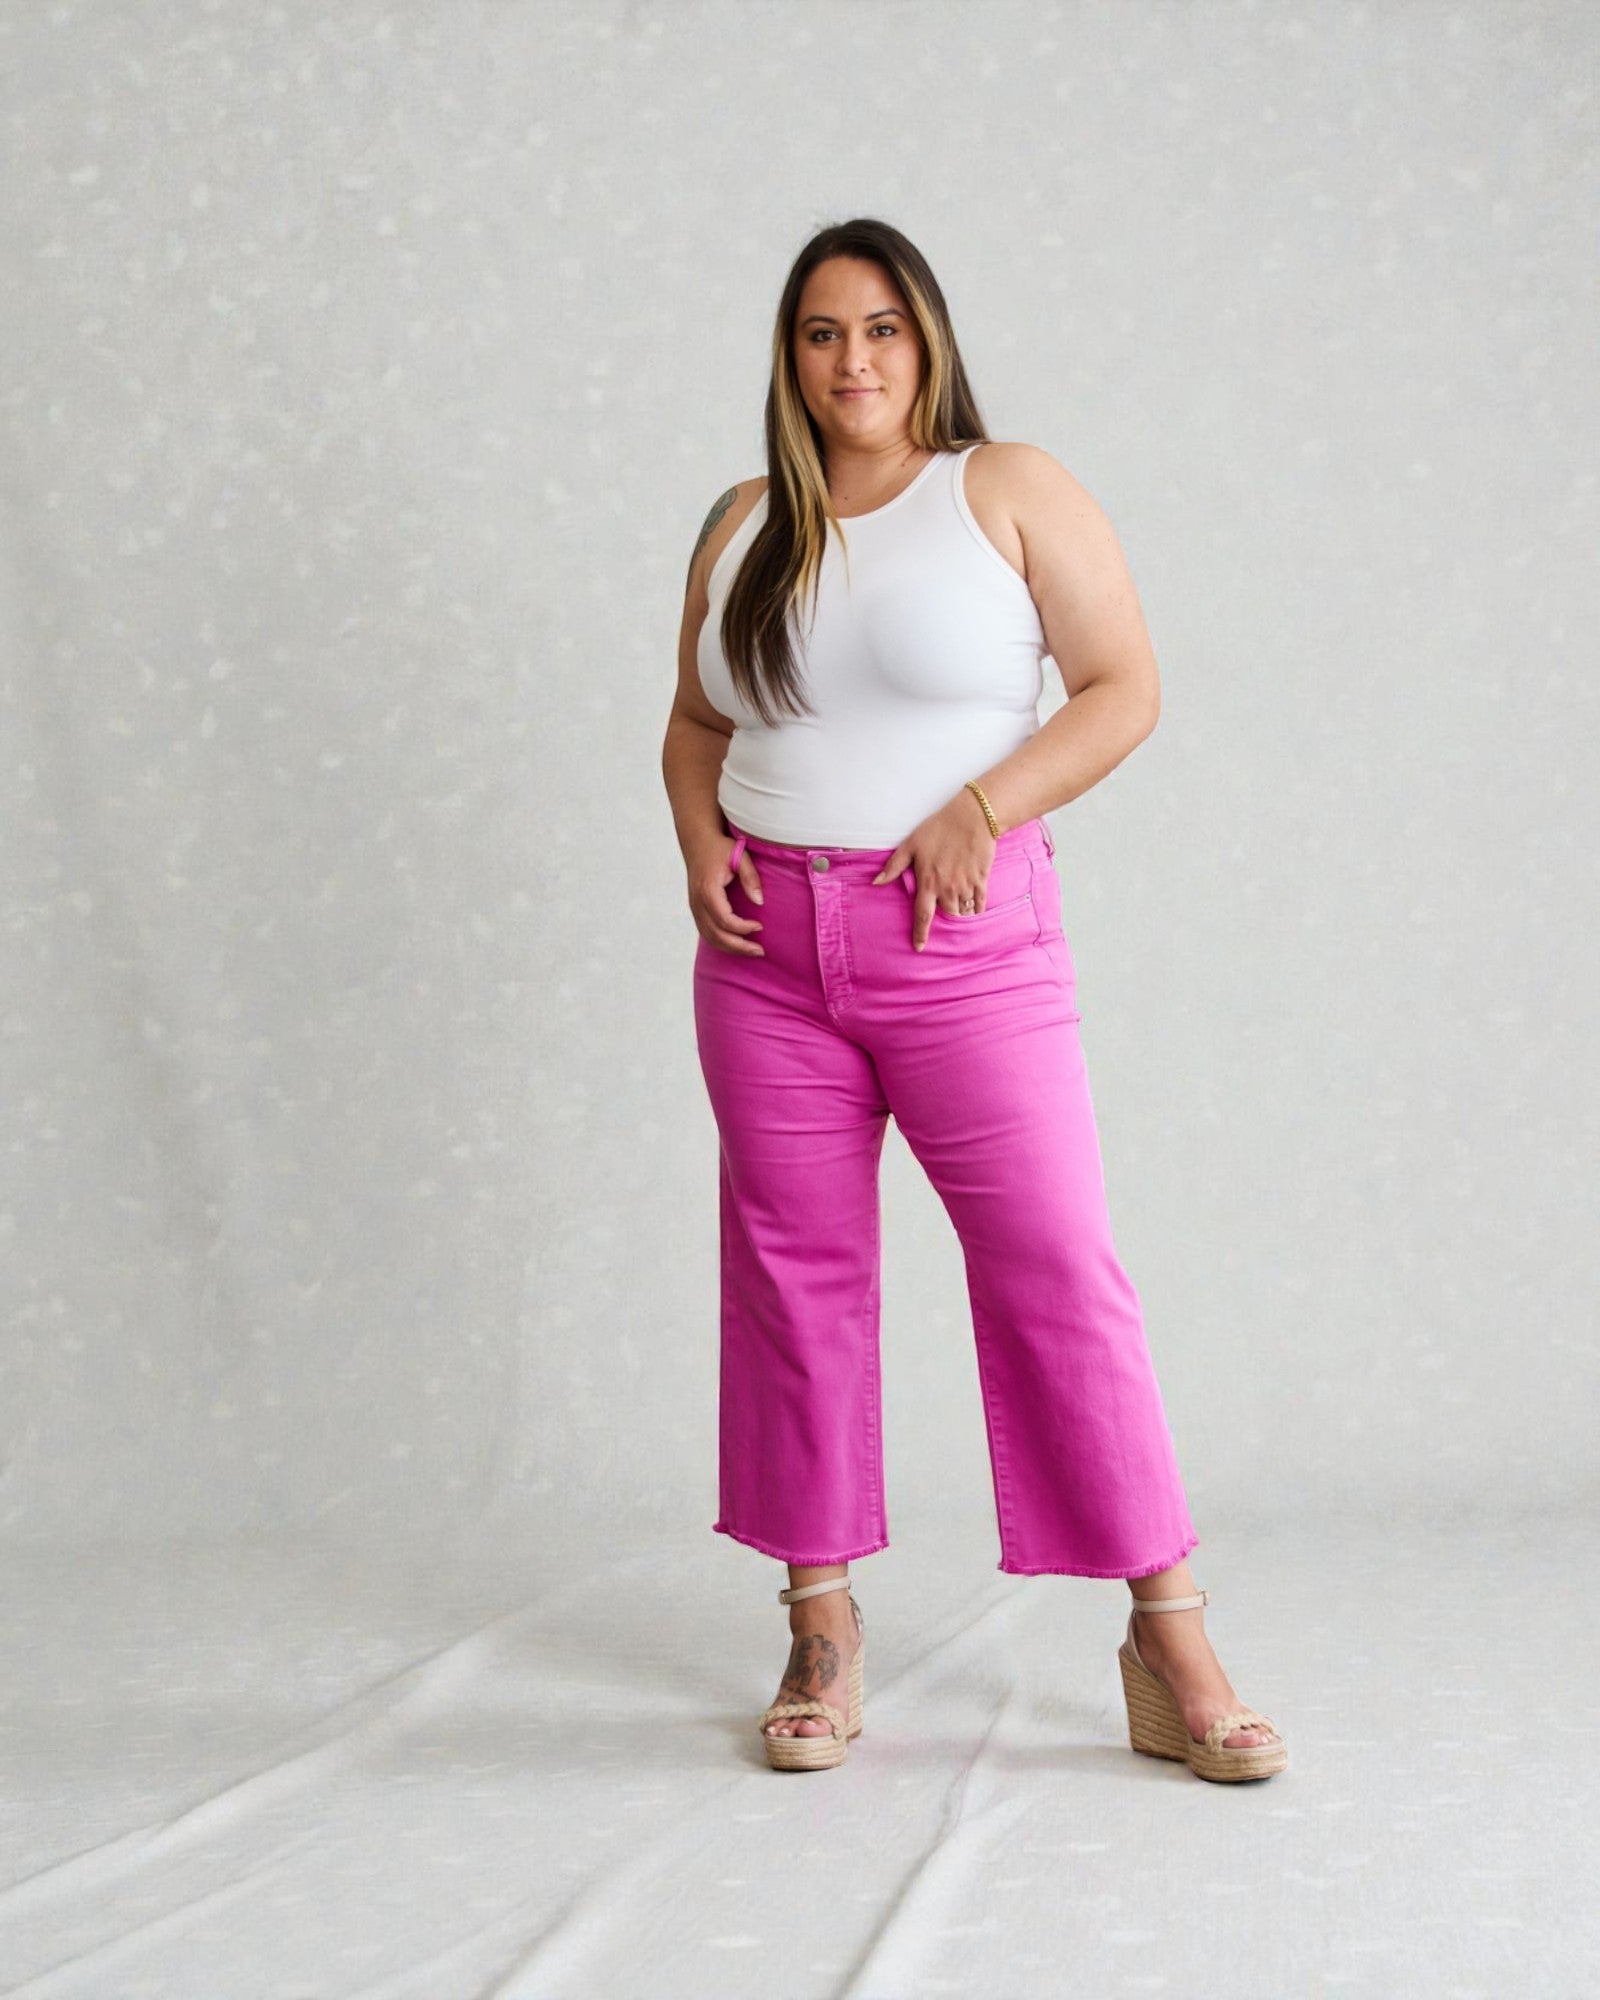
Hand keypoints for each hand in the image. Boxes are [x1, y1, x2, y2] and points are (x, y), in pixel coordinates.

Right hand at [690, 833, 765, 954]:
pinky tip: (736, 944)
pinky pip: (706, 932)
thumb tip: (759, 902)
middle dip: (739, 946)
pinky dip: (720, 942)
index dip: (743, 928)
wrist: (698, 842)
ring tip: (750, 951)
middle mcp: (697, 901)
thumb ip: (750, 878)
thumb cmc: (719, 847)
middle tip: (759, 951)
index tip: (760, 927)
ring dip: (730, 948)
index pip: (725, 919)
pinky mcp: (695, 909)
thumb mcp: (740, 856)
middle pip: (716, 934)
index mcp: (708, 889)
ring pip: (709, 937)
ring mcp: (694, 907)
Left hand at [871, 793, 997, 951]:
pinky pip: (980, 904)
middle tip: (943, 919)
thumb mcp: (911, 844)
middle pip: (947, 916)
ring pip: (964, 912)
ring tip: (958, 911)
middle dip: (945, 921)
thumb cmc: (940, 828)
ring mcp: (966, 886)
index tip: (919, 948)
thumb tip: (876, 882)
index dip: (920, 934)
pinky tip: (974, 907)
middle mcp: (947, 889)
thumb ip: (894, 866)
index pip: (923, 916)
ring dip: (961, 914)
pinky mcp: (982, 880)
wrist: (973, 817)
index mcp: (928, 882)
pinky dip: (976, 909)